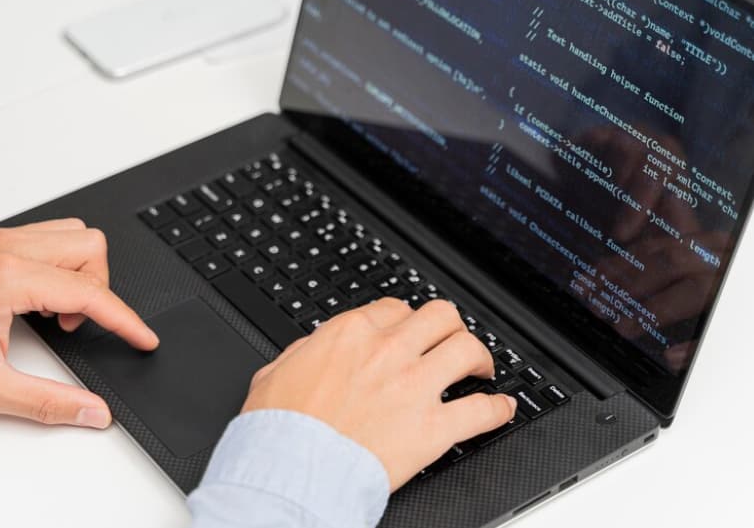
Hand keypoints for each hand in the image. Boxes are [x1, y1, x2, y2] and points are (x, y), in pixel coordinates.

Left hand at [0, 219, 158, 427]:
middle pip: (90, 246)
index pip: (89, 290)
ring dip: (80, 272)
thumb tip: (91, 410)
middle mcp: (8, 247)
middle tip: (72, 325)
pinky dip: (59, 266)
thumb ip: (47, 402)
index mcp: (9, 277)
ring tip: (55, 313)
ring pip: (73, 234)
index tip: (143, 338)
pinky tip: (39, 299)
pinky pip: (49, 237)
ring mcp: (0, 240)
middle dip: (98, 288)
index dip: (124, 319)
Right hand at [242, 299, 516, 490]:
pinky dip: (497, 410)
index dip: (405, 319)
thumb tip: (316, 347)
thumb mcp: (275, 371)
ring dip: (479, 357)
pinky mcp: (432, 429)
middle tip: (450, 340)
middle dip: (449, 326)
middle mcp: (387, 352)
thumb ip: (304, 352)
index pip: (394, 308)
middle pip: (439, 316)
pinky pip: (480, 411)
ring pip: (466, 349)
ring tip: (481, 368)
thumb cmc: (280, 428)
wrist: (293, 469)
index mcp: (350, 334)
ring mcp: (413, 387)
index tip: (408, 333)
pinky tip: (502, 409)